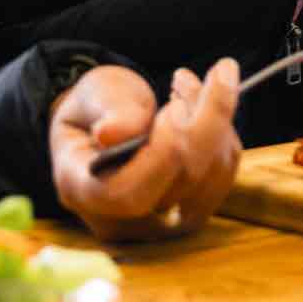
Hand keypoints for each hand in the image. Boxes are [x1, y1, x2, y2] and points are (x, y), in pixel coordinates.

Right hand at [49, 59, 240, 241]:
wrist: (104, 128)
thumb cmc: (96, 110)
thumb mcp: (95, 94)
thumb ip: (108, 109)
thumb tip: (111, 134)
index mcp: (81, 190)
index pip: (128, 192)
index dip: (162, 152)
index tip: (175, 105)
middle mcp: (120, 221)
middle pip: (181, 180)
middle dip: (201, 118)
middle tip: (190, 75)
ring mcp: (157, 226)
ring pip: (211, 176)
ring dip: (215, 121)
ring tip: (186, 85)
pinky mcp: (188, 217)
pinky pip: (222, 175)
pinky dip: (221, 134)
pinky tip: (198, 109)